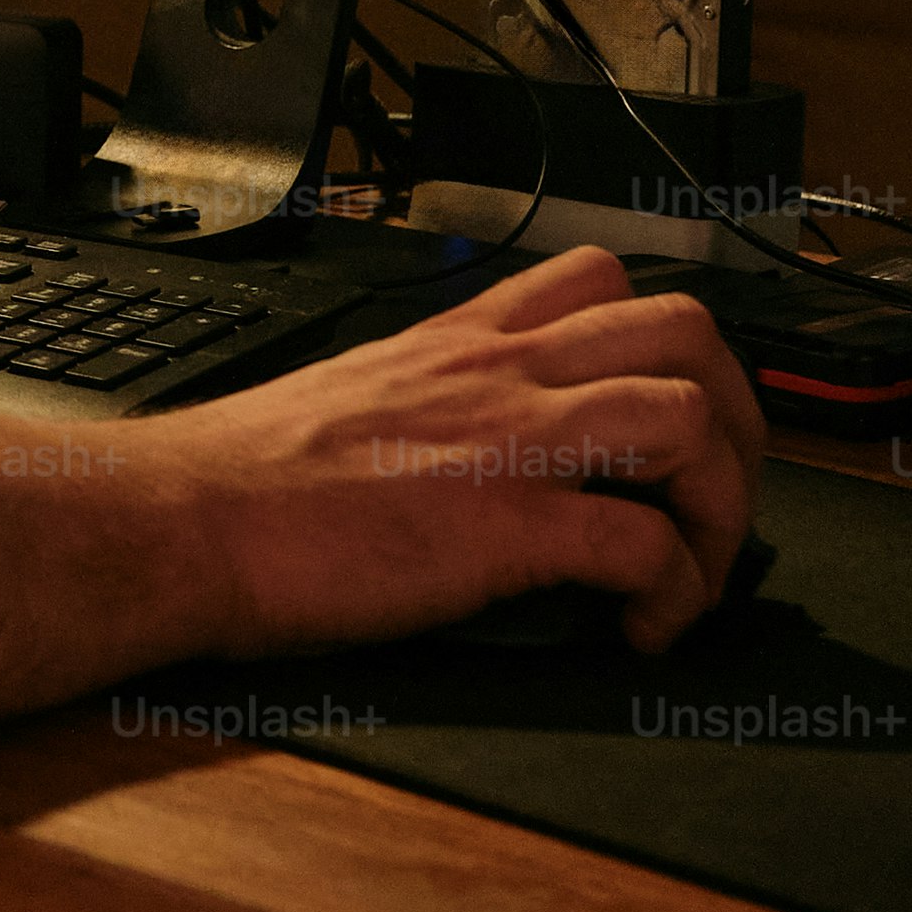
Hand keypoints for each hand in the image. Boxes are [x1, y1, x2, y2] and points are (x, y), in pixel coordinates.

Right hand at [142, 246, 761, 658]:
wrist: (179, 522)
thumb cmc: (245, 480)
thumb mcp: (355, 396)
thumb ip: (431, 402)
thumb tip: (474, 454)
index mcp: (459, 340)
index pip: (603, 280)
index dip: (666, 348)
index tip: (669, 420)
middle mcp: (498, 373)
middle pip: (685, 330)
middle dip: (733, 415)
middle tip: (708, 493)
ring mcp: (505, 442)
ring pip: (688, 417)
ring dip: (721, 504)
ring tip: (693, 565)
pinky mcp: (502, 528)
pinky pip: (643, 547)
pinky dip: (672, 595)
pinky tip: (640, 630)